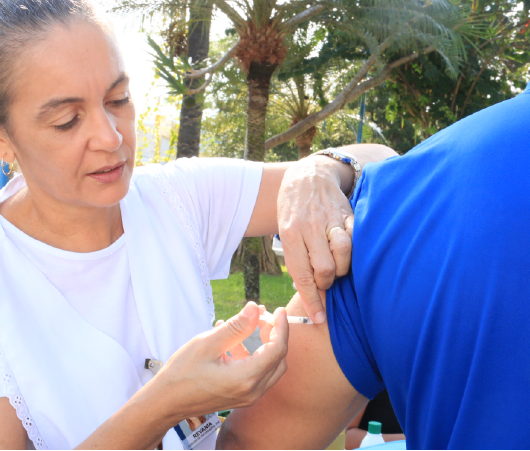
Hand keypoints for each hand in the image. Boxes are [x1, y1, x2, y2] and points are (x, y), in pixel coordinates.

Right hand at [151, 303, 288, 423]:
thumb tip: (255, 308)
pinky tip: (234, 342)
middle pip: (278, 359)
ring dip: (265, 344)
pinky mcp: (242, 396)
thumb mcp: (207, 343)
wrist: (166, 402)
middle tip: (263, 316)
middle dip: (274, 335)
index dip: (281, 327)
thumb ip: (235, 327)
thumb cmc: (182, 373)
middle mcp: (252, 391)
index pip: (277, 349)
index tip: (279, 310)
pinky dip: (253, 355)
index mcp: (245, 378)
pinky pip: (258, 374)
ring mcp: (248, 396)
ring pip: (270, 367)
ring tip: (250, 323)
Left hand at [278, 144, 397, 324]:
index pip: (302, 275)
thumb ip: (297, 257)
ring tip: (336, 266)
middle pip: (325, 268)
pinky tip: (348, 251)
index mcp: (290, 235)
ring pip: (343, 253)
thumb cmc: (294, 210)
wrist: (307, 176)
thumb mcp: (285, 231)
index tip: (319, 319)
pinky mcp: (347, 214)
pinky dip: (354, 250)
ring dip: (342, 267)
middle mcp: (310, 228)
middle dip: (326, 282)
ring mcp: (330, 220)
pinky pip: (356, 238)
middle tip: (324, 279)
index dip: (311, 300)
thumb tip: (307, 290)